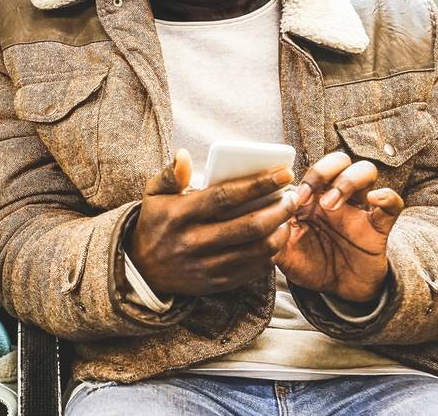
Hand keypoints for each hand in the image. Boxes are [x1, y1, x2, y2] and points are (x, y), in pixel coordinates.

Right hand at [124, 149, 298, 296]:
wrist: (142, 270)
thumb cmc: (155, 223)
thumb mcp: (153, 194)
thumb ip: (170, 174)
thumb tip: (184, 154)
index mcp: (180, 215)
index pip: (225, 197)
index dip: (258, 185)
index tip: (284, 174)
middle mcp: (194, 242)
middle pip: (248, 226)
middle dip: (279, 209)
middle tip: (294, 196)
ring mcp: (206, 266)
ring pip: (256, 250)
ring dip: (280, 232)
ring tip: (289, 216)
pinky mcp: (215, 284)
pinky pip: (252, 269)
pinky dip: (270, 254)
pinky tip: (277, 238)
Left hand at [275, 152, 404, 302]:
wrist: (338, 291)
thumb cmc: (309, 264)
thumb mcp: (283, 253)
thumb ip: (269, 236)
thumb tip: (256, 219)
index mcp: (311, 198)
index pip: (308, 169)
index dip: (298, 178)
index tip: (292, 200)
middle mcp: (336, 196)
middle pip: (338, 160)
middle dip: (324, 170)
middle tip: (313, 198)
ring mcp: (359, 208)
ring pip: (366, 170)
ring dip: (348, 181)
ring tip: (333, 205)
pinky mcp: (380, 225)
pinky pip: (393, 203)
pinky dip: (387, 196)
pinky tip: (374, 200)